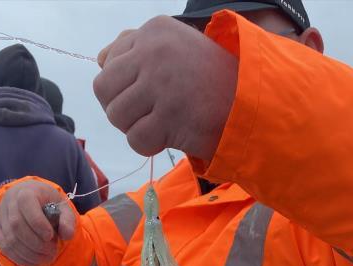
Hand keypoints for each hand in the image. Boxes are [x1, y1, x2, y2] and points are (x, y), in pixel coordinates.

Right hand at [0, 180, 75, 265]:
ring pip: (11, 240)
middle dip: (37, 243)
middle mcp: (9, 202)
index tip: (50, 236)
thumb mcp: (62, 207)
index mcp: (26, 191)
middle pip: (17, 225)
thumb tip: (67, 235)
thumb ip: (67, 220)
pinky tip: (36, 261)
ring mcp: (0, 216)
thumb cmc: (47, 204)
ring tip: (47, 257)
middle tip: (52, 251)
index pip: (26, 203)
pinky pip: (6, 248)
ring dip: (31, 254)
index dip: (38, 223)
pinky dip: (22, 258)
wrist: (27, 199)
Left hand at [94, 16, 237, 159]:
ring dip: (136, 128)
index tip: (150, 92)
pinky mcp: (169, 117)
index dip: (123, 87)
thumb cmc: (211, 80)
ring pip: (116, 116)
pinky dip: (149, 145)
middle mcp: (154, 52)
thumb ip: (136, 48)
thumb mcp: (176, 48)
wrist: (251, 104)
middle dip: (122, 109)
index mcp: (154, 31)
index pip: (108, 63)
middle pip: (104, 90)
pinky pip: (135, 140)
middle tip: (149, 114)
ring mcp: (161, 84)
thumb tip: (101, 59)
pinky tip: (169, 136)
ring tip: (161, 123)